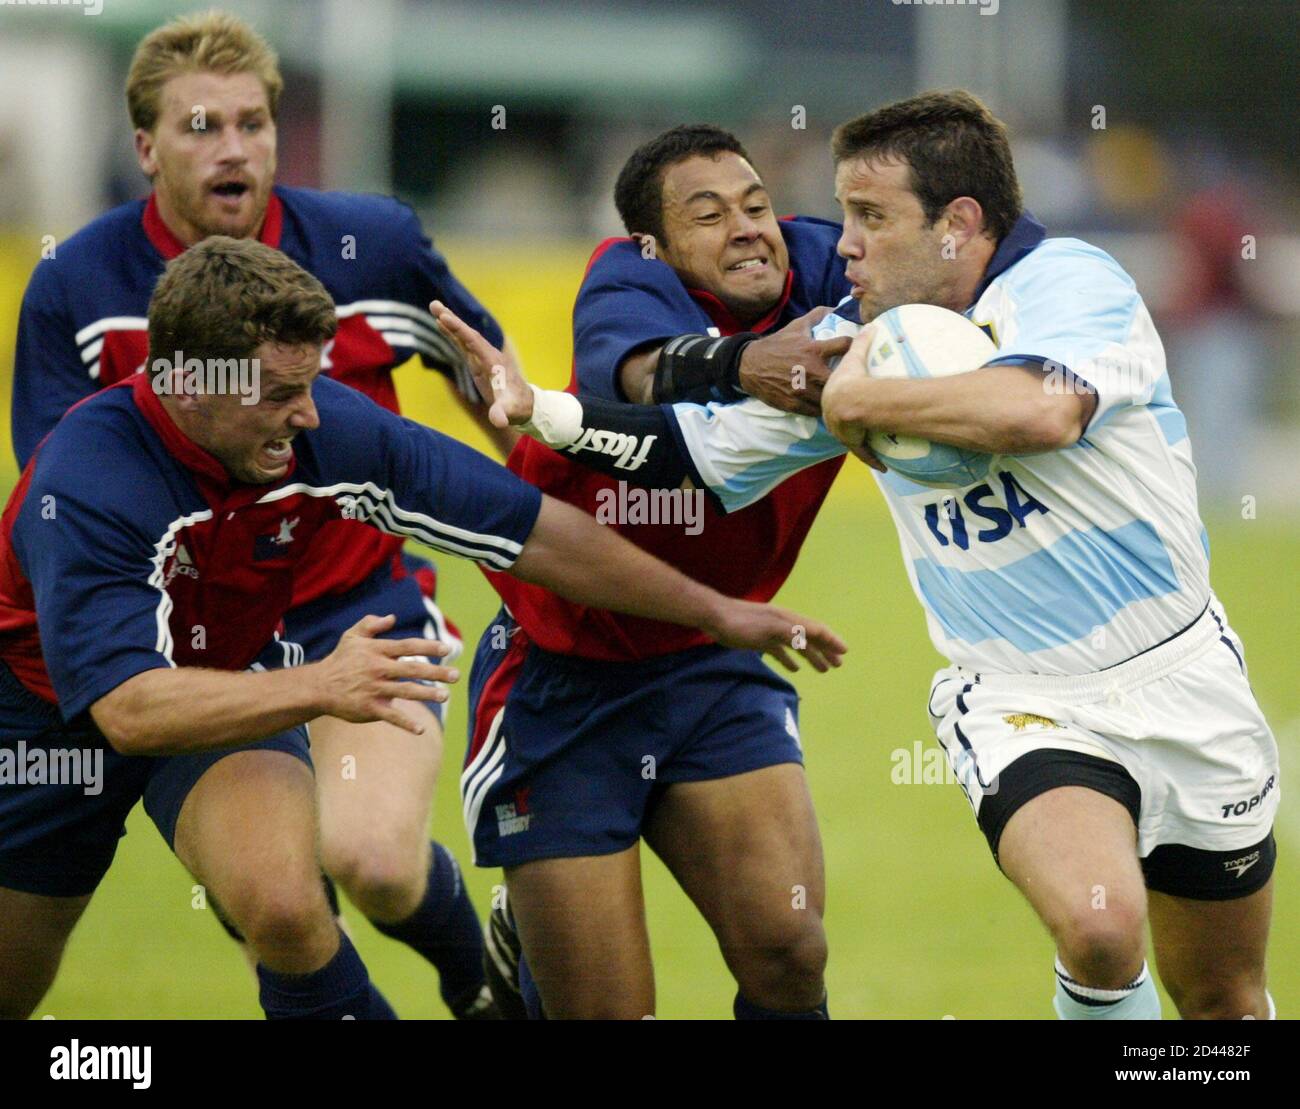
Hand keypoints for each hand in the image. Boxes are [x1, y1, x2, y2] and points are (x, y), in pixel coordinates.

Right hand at [313, 614, 457, 733]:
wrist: (319, 687)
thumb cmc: (341, 659)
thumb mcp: (352, 636)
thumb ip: (371, 624)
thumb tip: (392, 618)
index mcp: (377, 650)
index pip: (408, 646)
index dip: (428, 647)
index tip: (447, 650)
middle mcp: (378, 669)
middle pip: (412, 669)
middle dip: (436, 672)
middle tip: (456, 675)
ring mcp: (374, 689)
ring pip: (405, 692)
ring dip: (427, 694)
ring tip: (445, 696)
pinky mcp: (369, 708)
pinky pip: (391, 717)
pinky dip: (406, 723)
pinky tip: (421, 730)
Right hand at [430, 300, 533, 427]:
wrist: (524, 405)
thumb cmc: (517, 407)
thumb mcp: (509, 411)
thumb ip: (502, 414)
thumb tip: (499, 421)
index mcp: (493, 362)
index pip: (473, 342)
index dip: (459, 330)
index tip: (444, 317)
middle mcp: (488, 355)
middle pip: (467, 333)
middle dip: (451, 320)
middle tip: (434, 305)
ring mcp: (482, 357)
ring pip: (464, 336)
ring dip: (449, 323)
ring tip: (434, 308)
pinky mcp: (478, 363)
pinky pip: (463, 344)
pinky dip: (452, 334)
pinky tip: (441, 325)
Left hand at [706, 599, 846, 672]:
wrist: (715, 618)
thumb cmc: (742, 623)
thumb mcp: (769, 628)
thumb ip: (792, 633)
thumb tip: (813, 639)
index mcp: (789, 620)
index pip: (816, 630)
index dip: (832, 640)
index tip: (845, 652)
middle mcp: (784, 625)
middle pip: (810, 638)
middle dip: (825, 651)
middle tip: (838, 665)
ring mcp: (772, 632)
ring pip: (797, 646)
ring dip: (811, 656)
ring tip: (822, 670)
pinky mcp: (760, 640)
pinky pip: (780, 651)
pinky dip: (790, 660)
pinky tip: (794, 669)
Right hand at [737, 306, 852, 415]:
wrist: (749, 366)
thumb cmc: (776, 345)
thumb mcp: (796, 326)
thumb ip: (817, 316)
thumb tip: (836, 308)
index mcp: (814, 350)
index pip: (846, 345)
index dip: (855, 345)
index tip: (856, 348)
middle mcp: (811, 371)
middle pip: (843, 378)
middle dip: (848, 376)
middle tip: (851, 376)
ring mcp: (803, 390)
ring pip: (830, 397)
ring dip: (836, 393)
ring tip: (839, 391)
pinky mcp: (794, 404)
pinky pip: (817, 410)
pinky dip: (822, 406)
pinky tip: (824, 401)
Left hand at [821, 324, 884, 471]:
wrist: (850, 400)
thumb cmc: (851, 378)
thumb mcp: (855, 357)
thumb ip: (861, 341)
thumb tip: (869, 325)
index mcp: (830, 394)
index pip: (833, 396)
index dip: (839, 397)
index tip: (846, 397)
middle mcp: (833, 414)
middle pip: (838, 417)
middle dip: (843, 420)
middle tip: (858, 420)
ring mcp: (841, 429)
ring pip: (849, 435)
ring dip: (858, 439)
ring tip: (869, 441)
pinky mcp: (851, 440)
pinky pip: (863, 451)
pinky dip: (872, 458)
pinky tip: (882, 465)